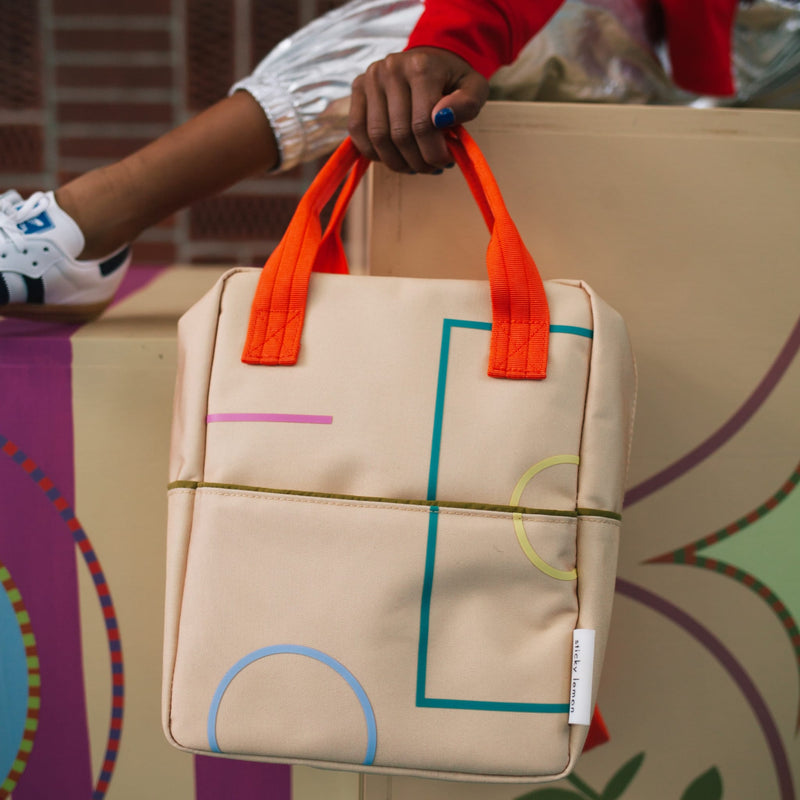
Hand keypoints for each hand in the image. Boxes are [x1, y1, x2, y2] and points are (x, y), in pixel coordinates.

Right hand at [348, 47, 488, 172]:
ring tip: (414, 166)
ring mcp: (371, 77)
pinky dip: (374, 152)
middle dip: (417, 161)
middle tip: (431, 168)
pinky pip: (358, 131)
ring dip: (397, 162)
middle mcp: (392, 68)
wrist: (429, 59)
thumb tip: (442, 118)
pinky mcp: (357, 87)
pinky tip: (393, 157)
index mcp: (422, 67)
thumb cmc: (452, 80)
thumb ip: (467, 103)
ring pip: (378, 137)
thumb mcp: (474, 88)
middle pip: (399, 134)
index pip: (423, 125)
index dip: (434, 152)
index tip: (446, 162)